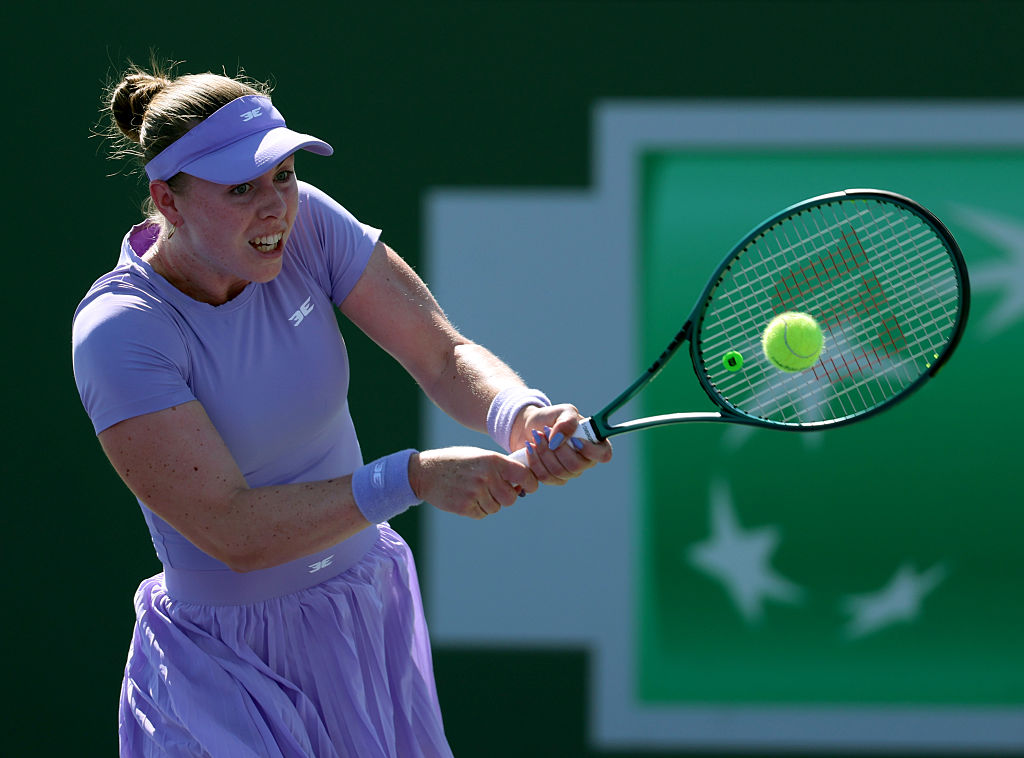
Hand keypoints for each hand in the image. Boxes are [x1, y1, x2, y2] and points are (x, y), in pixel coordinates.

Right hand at [409, 447, 538, 518]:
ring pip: (496, 508)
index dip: (530, 483)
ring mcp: (475, 492)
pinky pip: (482, 514)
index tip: (528, 487)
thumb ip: (500, 467)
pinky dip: (477, 509)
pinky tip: (466, 497)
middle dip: (506, 497)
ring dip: (489, 503)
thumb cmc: (457, 462)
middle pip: (511, 498)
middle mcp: (486, 476)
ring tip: (474, 490)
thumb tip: (523, 481)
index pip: (524, 475)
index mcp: (493, 460)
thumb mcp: (480, 456)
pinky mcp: (465, 506)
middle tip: (494, 490)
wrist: (426, 471)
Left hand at [511, 404, 612, 485]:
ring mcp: (570, 473)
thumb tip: (559, 440)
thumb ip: (567, 422)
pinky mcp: (554, 479)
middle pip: (576, 466)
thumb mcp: (562, 411)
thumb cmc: (551, 418)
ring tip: (536, 436)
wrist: (529, 426)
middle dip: (557, 448)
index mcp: (594, 444)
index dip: (590, 450)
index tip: (573, 439)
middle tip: (545, 431)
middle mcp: (585, 461)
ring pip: (558, 471)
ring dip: (543, 452)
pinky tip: (531, 448)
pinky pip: (545, 477)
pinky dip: (535, 461)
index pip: (604, 455)